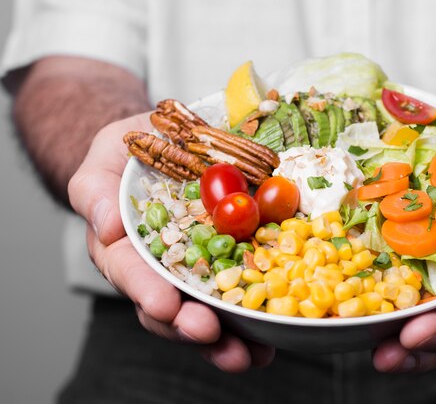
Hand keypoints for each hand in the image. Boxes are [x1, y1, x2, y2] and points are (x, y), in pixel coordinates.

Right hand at [68, 113, 274, 371]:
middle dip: (190, 327)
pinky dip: (261, 313)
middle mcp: (162, 268)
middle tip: (211, 334)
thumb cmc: (132, 153)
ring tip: (251, 352)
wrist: (173, 142)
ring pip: (211, 311)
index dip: (145, 291)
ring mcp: (202, 269)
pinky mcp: (236, 261)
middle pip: (172, 308)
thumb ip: (96, 190)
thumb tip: (106, 226)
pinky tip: (278, 329)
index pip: (130, 272)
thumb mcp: (106, 157)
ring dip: (229, 338)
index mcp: (125, 247)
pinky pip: (247, 290)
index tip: (163, 305)